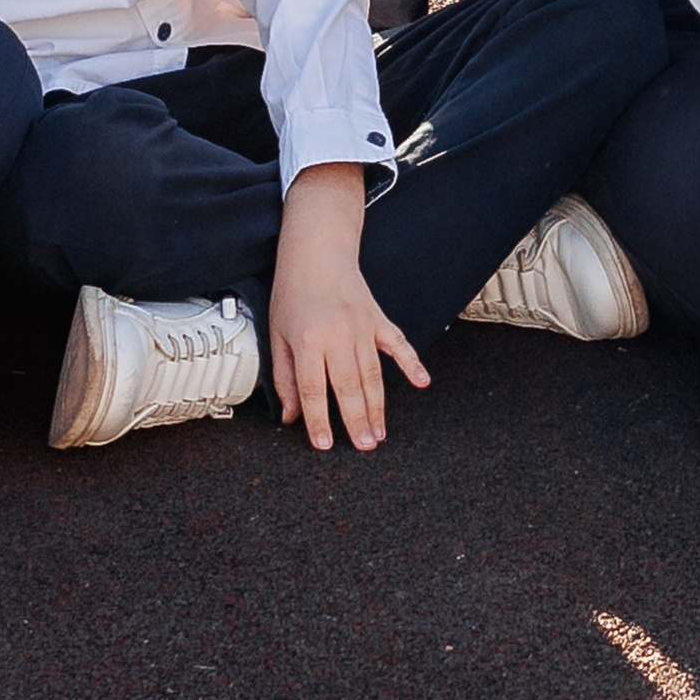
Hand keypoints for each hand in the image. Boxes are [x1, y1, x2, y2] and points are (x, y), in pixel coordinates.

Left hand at [268, 164, 426, 453]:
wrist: (316, 252)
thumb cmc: (293, 293)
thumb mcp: (278, 334)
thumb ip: (284, 377)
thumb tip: (291, 416)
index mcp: (307, 340)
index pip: (312, 389)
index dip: (318, 420)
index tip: (324, 445)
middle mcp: (337, 335)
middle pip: (347, 387)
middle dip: (356, 420)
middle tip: (364, 447)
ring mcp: (362, 327)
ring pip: (372, 374)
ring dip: (377, 406)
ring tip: (380, 434)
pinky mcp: (378, 319)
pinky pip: (398, 344)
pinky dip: (411, 363)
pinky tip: (421, 383)